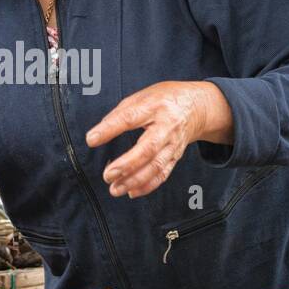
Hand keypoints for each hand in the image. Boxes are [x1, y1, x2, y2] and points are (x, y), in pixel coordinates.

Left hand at [85, 81, 232, 198]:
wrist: (196, 107)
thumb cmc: (165, 99)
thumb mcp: (142, 96)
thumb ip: (121, 113)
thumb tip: (100, 132)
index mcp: (155, 106)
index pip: (129, 118)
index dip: (109, 129)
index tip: (91, 139)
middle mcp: (167, 126)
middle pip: (148, 148)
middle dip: (127, 165)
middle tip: (108, 174)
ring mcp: (173, 143)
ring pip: (156, 166)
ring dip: (134, 181)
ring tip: (115, 188)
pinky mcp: (175, 156)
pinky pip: (163, 174)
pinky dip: (147, 186)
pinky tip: (132, 192)